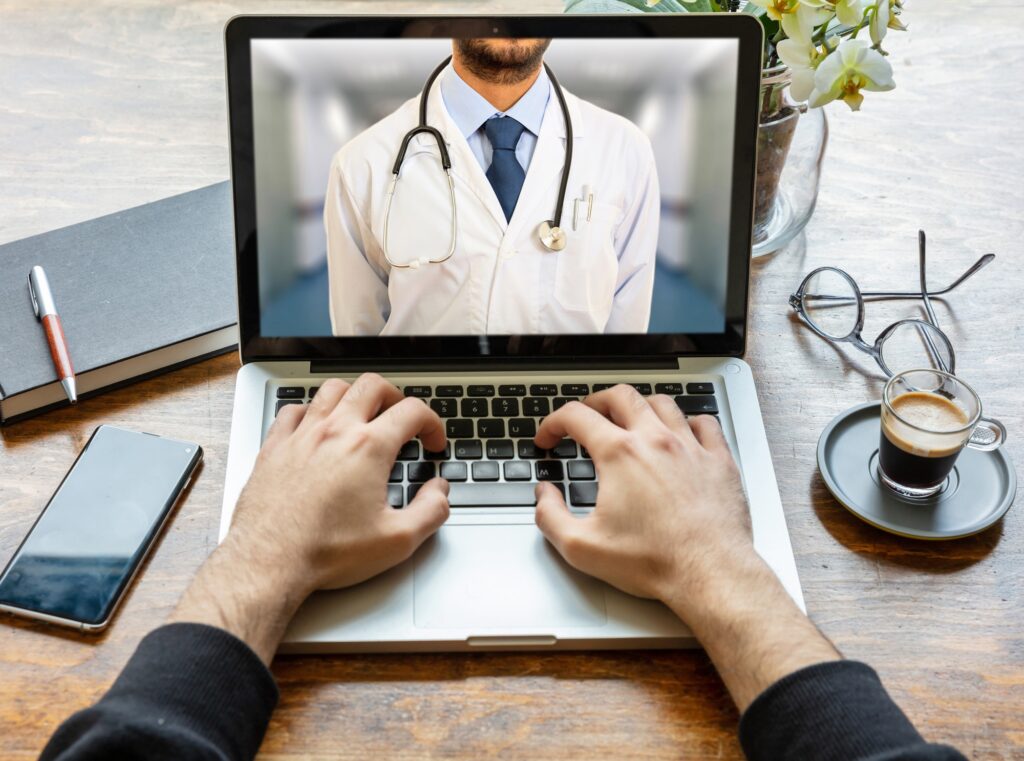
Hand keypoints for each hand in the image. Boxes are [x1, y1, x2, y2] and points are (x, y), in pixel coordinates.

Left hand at [172, 373, 449, 662]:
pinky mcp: (274, 447)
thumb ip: (430, 512)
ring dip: (354, 395)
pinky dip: (311, 411)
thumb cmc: (327, 552)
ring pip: (332, 389)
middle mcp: (335, 431)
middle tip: (402, 418)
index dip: (433, 423)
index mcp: (369, 448)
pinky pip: (293, 409)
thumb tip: (440, 491)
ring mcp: (301, 435)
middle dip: (396, 397)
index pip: (412, 411)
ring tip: (363, 414)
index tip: (433, 443)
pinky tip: (316, 427)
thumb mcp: (396, 541)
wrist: (269, 562)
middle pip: (372, 386)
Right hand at [533, 385, 751, 610]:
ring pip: (662, 402)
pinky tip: (681, 434)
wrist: (710, 574)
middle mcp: (655, 440)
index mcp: (619, 455)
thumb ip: (550, 516)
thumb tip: (545, 495)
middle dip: (594, 402)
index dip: (553, 423)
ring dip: (639, 406)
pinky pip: (705, 423)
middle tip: (585, 418)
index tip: (549, 438)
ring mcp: (690, 447)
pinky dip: (688, 421)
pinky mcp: (719, 461)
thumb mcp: (581, 547)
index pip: (576, 416)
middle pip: (620, 396)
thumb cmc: (654, 561)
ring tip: (629, 420)